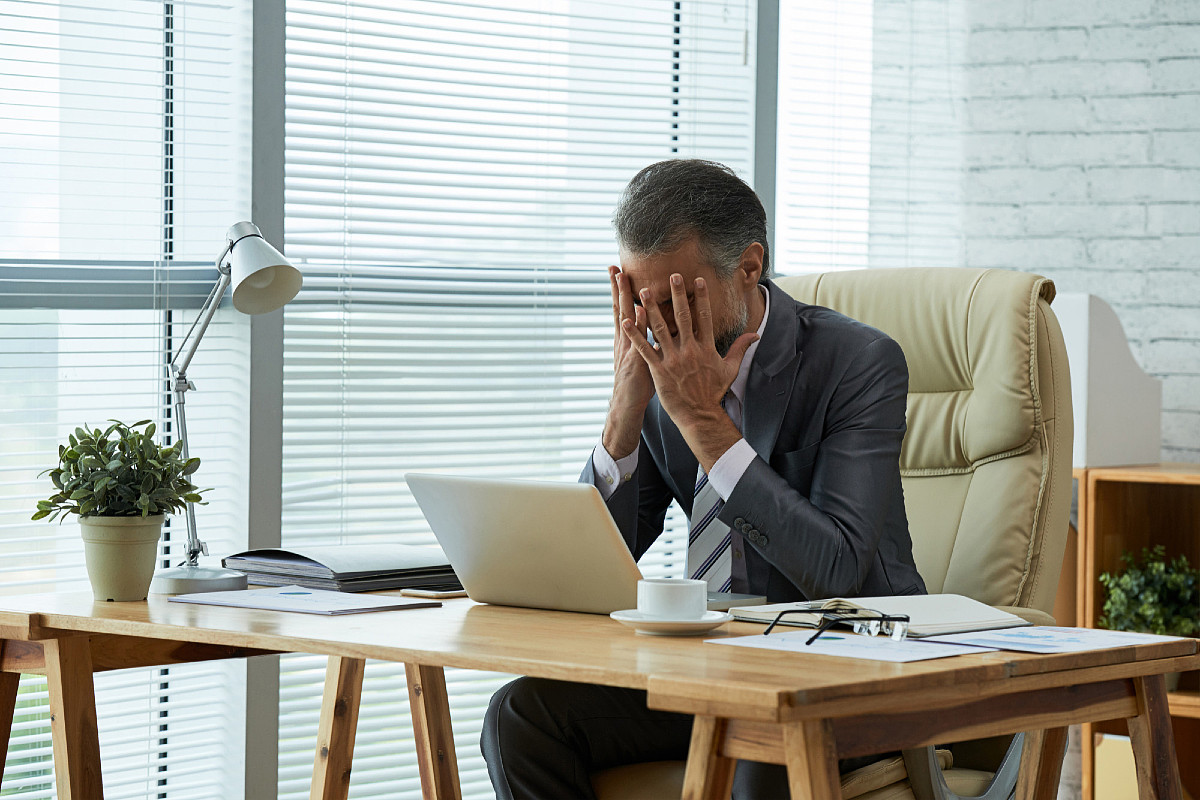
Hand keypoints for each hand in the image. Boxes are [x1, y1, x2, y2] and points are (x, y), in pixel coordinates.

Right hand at [602, 265, 652, 458]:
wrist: (626, 404)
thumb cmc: (637, 381)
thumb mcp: (640, 355)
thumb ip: (644, 337)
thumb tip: (651, 319)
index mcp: (625, 338)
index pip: (622, 309)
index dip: (620, 290)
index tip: (619, 271)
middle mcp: (623, 339)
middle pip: (619, 308)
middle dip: (617, 287)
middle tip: (614, 266)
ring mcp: (627, 348)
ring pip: (624, 318)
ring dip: (624, 297)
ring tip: (622, 278)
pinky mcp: (634, 359)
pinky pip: (636, 339)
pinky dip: (636, 325)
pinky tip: (638, 311)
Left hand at [623, 273, 757, 469]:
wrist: (699, 414)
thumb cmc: (714, 392)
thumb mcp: (730, 369)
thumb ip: (740, 348)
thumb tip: (756, 334)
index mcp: (706, 348)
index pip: (704, 317)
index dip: (701, 298)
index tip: (698, 280)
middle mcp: (689, 350)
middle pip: (682, 317)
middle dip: (677, 295)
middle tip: (672, 275)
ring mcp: (673, 360)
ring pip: (660, 329)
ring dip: (651, 309)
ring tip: (643, 291)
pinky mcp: (658, 370)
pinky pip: (644, 349)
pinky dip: (634, 335)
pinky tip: (625, 321)